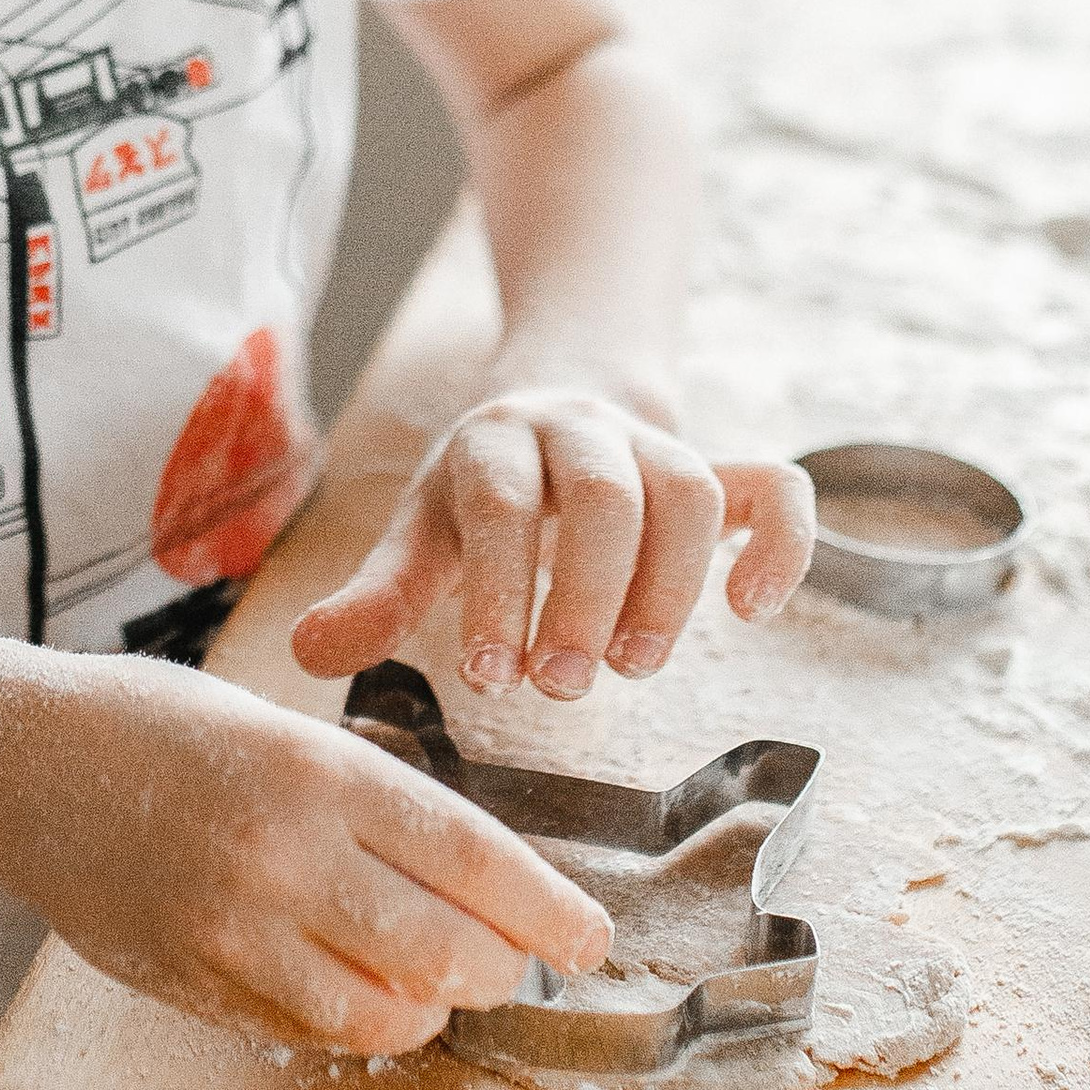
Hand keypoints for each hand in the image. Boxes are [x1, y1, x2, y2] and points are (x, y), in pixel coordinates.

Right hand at [0, 656, 614, 1055]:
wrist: (24, 761)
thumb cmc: (164, 728)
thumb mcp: (286, 730)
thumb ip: (374, 805)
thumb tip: (478, 885)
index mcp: (319, 771)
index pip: (471, 857)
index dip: (548, 909)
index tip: (593, 939)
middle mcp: (283, 854)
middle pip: (445, 951)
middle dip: (500, 969)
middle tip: (510, 959)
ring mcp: (233, 929)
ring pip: (382, 1015)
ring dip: (429, 1009)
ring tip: (431, 982)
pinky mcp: (194, 981)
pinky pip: (307, 1032)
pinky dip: (355, 1024)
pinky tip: (354, 988)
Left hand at [289, 389, 816, 701]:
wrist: (560, 402)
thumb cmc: (480, 497)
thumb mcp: (420, 534)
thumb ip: (377, 596)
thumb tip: (310, 653)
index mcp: (493, 442)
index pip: (501, 504)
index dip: (499, 588)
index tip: (491, 674)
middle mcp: (579, 431)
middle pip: (604, 497)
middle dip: (586, 597)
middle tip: (563, 686)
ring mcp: (658, 447)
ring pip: (690, 491)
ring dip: (671, 586)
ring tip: (636, 667)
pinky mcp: (722, 471)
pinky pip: (777, 490)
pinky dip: (779, 546)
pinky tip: (752, 611)